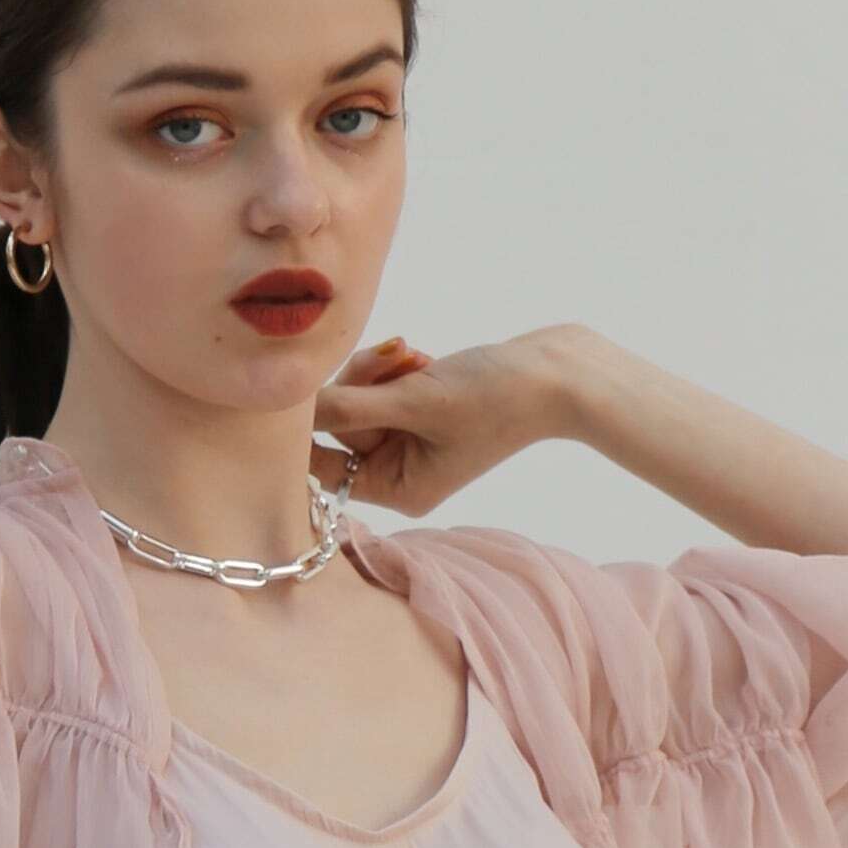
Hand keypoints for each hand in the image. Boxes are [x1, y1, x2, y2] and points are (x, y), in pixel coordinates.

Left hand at [309, 324, 579, 516]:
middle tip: (393, 361)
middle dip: (359, 385)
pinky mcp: (421, 409)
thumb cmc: (493, 396)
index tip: (291, 395)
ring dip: (378, 371)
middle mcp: (402, 472)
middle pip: (341, 425)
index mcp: (401, 489)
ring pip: (359, 399)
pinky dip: (396, 367)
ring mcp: (411, 439)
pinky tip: (423, 359)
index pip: (323, 467)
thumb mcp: (415, 401)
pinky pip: (383, 386)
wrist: (555, 373)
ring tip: (413, 357)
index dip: (305, 430)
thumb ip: (349, 406)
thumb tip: (292, 410)